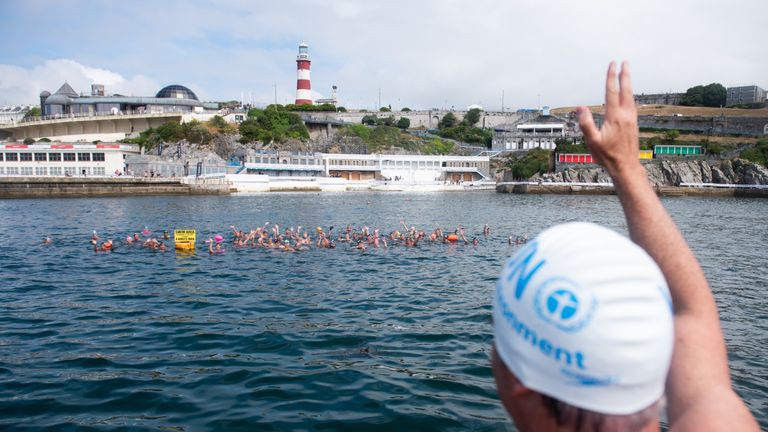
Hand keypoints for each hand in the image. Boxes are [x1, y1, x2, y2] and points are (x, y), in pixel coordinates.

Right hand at [577, 61, 641, 177]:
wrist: (626, 166)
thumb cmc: (608, 156)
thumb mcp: (592, 141)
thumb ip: (586, 123)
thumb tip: (580, 107)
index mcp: (615, 116)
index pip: (612, 91)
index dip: (611, 77)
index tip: (612, 64)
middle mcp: (626, 115)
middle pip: (626, 90)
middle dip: (625, 75)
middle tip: (625, 62)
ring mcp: (632, 119)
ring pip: (631, 96)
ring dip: (629, 84)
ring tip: (627, 75)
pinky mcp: (634, 124)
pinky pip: (632, 104)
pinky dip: (630, 95)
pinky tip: (629, 96)